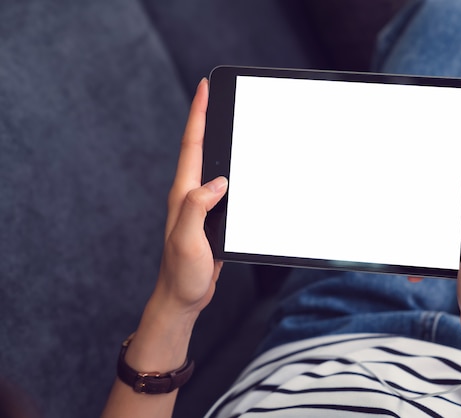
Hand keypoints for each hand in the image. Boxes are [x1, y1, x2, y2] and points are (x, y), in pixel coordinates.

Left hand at [152, 78, 227, 316]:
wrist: (184, 297)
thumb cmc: (182, 273)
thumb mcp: (187, 239)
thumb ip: (198, 207)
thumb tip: (217, 181)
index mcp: (184, 195)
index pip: (191, 147)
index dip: (197, 116)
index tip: (204, 89)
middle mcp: (191, 195)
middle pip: (200, 149)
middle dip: (207, 119)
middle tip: (216, 95)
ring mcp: (202, 207)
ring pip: (213, 167)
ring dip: (219, 143)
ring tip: (230, 122)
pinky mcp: (212, 219)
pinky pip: (223, 189)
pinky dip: (232, 172)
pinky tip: (242, 170)